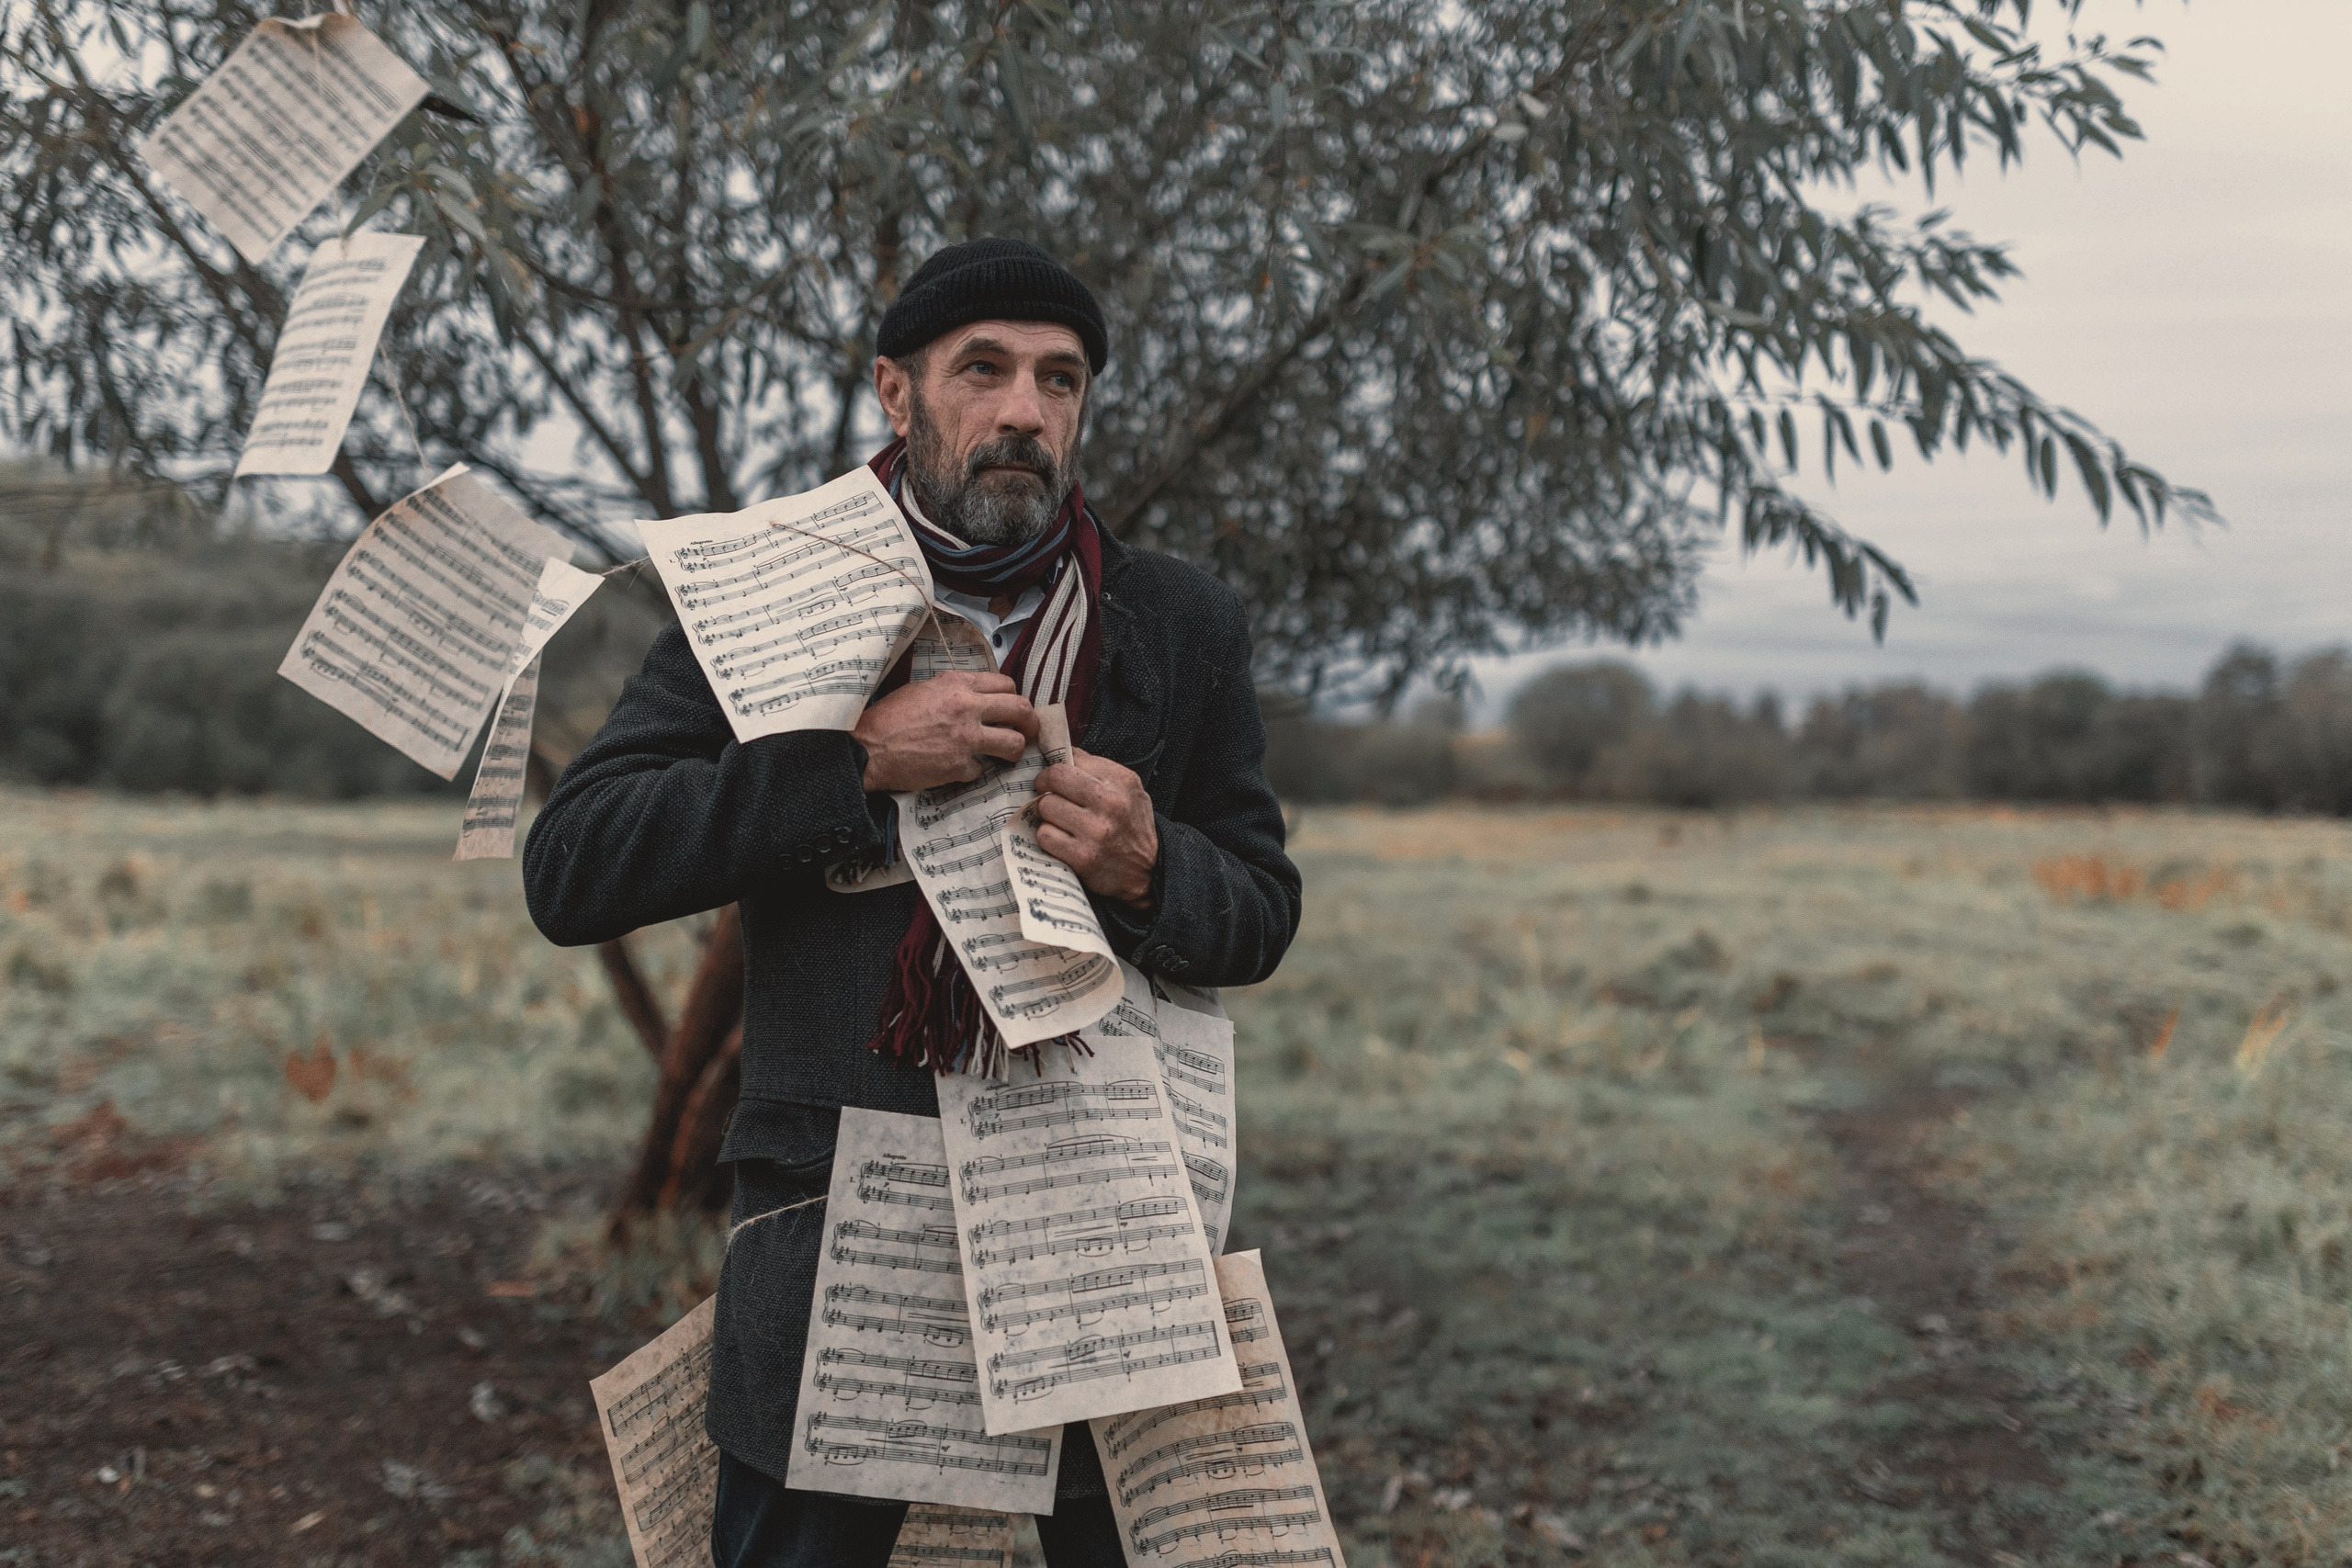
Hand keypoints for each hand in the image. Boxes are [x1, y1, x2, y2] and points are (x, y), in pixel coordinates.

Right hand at [854, 671, 1037, 791]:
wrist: (867, 748)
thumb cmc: (889, 719)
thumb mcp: (922, 690)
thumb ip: (953, 691)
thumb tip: (976, 698)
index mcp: (956, 684)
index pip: (1006, 685)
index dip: (1014, 699)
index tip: (1013, 710)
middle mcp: (966, 707)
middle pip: (1020, 710)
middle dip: (1030, 723)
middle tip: (1027, 732)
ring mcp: (965, 738)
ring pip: (1015, 743)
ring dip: (1013, 751)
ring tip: (1005, 755)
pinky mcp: (959, 765)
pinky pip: (982, 769)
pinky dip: (973, 771)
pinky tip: (959, 768)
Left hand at [1032, 748, 1158, 908]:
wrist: (1149, 869)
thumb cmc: (1133, 824)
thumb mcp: (1129, 787)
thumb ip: (1097, 768)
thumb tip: (1060, 751)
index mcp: (1120, 782)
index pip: (1070, 760)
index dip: (1055, 769)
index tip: (1054, 778)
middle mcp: (1110, 804)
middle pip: (1054, 778)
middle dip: (1045, 786)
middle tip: (1048, 795)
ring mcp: (1095, 832)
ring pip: (1046, 807)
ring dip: (1047, 815)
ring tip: (1060, 821)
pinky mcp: (1083, 858)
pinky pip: (1045, 836)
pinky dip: (1049, 837)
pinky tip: (1062, 840)